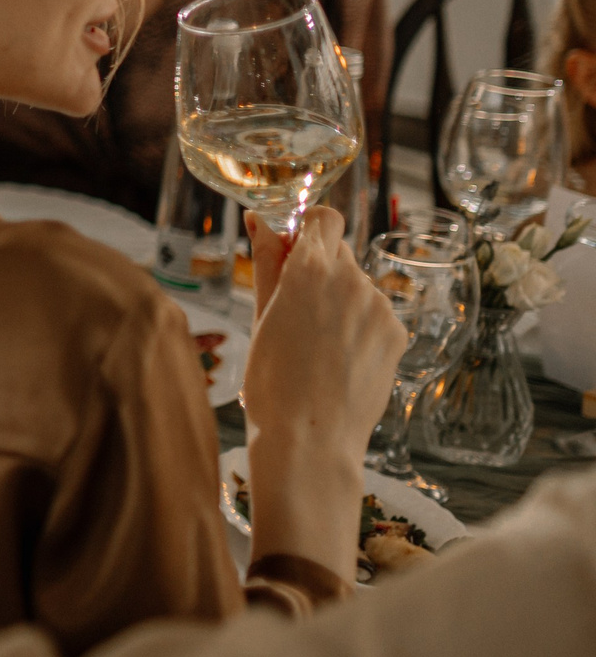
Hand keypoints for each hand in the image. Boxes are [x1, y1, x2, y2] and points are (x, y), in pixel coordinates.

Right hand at [239, 208, 405, 579]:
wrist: (311, 439)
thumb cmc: (272, 382)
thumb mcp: (260, 317)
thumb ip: (265, 262)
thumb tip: (260, 220)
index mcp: (310, 270)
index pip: (323, 217)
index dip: (306, 230)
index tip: (290, 253)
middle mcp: (352, 281)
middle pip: (338, 252)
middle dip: (317, 269)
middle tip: (293, 311)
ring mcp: (380, 308)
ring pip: (357, 285)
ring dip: (338, 300)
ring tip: (315, 345)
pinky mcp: (397, 334)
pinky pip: (374, 314)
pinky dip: (357, 326)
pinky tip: (337, 359)